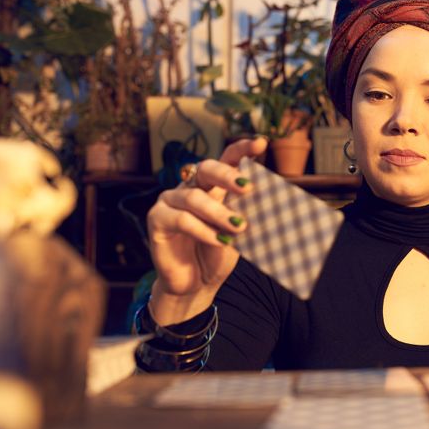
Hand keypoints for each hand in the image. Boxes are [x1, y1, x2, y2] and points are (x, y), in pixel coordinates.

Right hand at [146, 137, 266, 324]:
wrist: (196, 284)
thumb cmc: (218, 253)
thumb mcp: (238, 231)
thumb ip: (246, 212)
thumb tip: (271, 197)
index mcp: (212, 185)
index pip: (226, 159)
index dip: (242, 149)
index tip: (261, 143)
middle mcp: (189, 187)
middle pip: (206, 168)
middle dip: (227, 175)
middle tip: (248, 188)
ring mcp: (170, 201)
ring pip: (194, 198)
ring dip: (219, 213)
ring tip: (239, 227)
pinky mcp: (157, 220)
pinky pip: (181, 219)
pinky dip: (204, 231)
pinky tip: (220, 241)